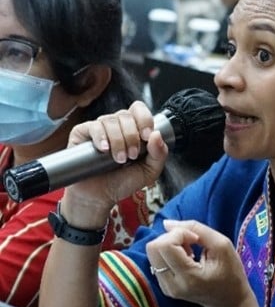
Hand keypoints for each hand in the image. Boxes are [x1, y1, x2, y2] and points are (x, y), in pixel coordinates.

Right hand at [62, 101, 168, 225]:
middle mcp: (116, 125)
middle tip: (131, 156)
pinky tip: (104, 150)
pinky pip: (93, 126)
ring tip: (118, 159)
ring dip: (118, 141)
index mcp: (133, 129)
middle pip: (126, 115)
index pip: (139, 110)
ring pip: (110, 121)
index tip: (146, 136)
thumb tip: (157, 134)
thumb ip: (159, 154)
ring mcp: (99, 128)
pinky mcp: (82, 133)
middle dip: (132, 137)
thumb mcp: (148, 172)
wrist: (99, 197)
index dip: (144, 119)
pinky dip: (101, 137)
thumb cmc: (122, 182)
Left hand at [146, 219, 254, 306]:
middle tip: (191, 242)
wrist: (229, 301)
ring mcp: (166, 287)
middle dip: (171, 237)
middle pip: (153, 248)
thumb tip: (167, 223)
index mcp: (188, 277)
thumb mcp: (222, 245)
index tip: (196, 239)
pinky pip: (156, 260)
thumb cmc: (231, 273)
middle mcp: (172, 285)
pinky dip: (169, 252)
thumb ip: (196, 228)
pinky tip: (185, 258)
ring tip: (189, 251)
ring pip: (152, 252)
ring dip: (170, 244)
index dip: (179, 233)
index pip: (165, 245)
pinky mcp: (163, 286)